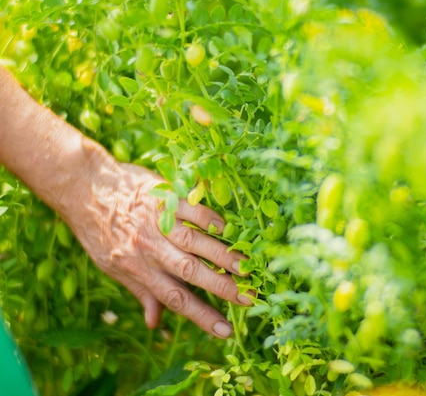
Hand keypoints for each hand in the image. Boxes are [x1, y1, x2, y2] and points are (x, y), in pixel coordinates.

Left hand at [63, 152, 249, 338]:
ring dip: (223, 255)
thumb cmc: (98, 231)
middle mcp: (150, 248)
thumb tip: (154, 324)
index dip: (201, 316)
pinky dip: (211, 220)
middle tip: (249, 297)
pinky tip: (227, 229)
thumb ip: (139, 292)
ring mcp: (159, 221)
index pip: (175, 299)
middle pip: (191, 272)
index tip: (226, 330)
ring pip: (196, 242)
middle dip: (222, 287)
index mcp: (138, 269)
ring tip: (246, 268)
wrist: (84, 188)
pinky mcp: (164, 197)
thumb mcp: (111, 267)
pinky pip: (192, 210)